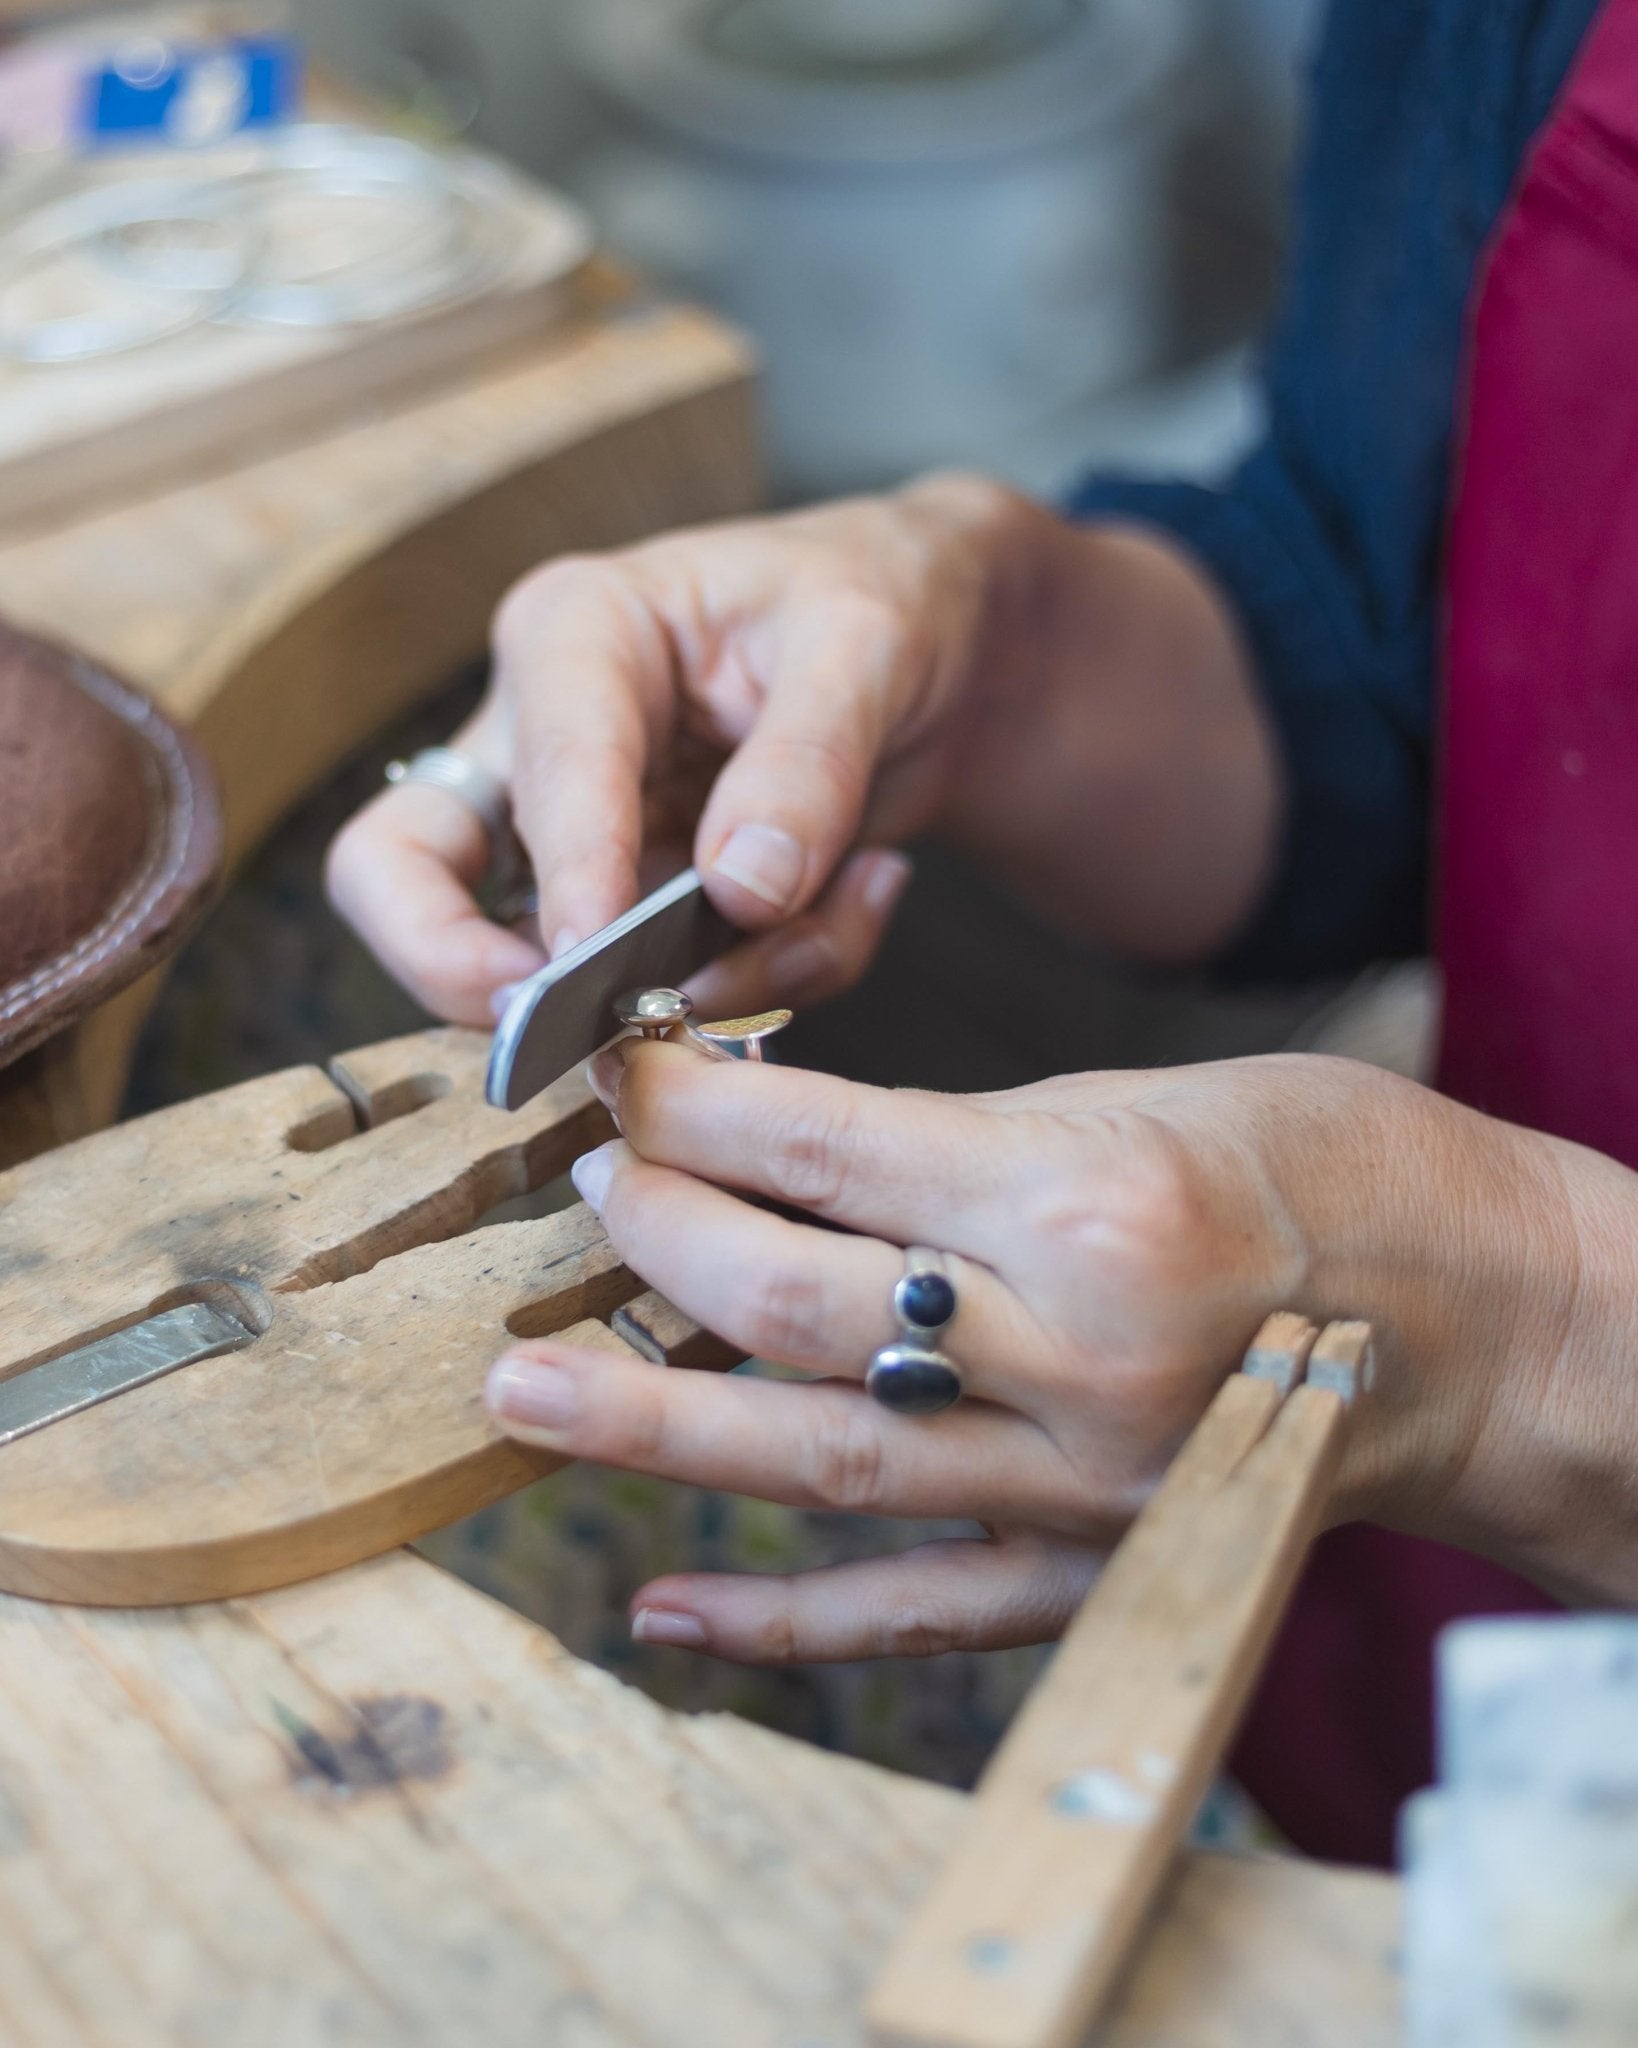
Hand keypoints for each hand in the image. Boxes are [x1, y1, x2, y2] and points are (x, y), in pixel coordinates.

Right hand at [325, 476, 1024, 1024]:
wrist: (935, 646)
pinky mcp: (633, 909)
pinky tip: (858, 893)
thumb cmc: (877, 601)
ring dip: (706, 979)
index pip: (534, 771)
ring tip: (847, 897)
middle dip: (452, 967)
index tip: (593, 956)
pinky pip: (672, 987)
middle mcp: (540, 738)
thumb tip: (738, 889)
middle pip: (397, 870)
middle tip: (550, 1027)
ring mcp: (575, 837)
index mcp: (576, 636)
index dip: (564, 873)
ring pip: (537, 963)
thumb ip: (806, 762)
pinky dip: (774, 975)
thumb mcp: (865, 646)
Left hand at [484, 1043, 1637, 1662]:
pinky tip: (661, 1607)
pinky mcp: (1096, 1575)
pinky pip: (914, 1613)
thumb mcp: (1137, 1094)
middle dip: (658, 1244)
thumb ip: (954, 1141)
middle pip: (804, 1306)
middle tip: (576, 1206)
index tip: (614, 1086)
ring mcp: (1085, 1488)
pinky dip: (780, 1621)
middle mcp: (1078, 1353)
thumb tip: (771, 1157)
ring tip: (524, 1392)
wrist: (1481, 1321)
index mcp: (1090, 1199)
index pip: (831, 1151)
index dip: (696, 1113)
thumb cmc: (1324, 1168)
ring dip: (655, 1426)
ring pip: (827, 1460)